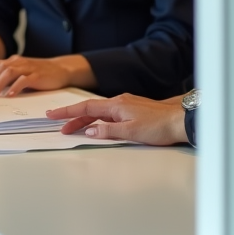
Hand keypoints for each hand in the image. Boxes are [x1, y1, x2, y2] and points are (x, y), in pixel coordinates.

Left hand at [0, 54, 91, 96]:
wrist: (61, 69)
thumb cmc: (40, 73)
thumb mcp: (22, 73)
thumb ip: (10, 78)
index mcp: (14, 61)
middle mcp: (19, 62)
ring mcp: (28, 68)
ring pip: (9, 73)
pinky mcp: (37, 75)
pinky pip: (24, 80)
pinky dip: (16, 87)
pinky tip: (10, 94)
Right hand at [45, 94, 187, 144]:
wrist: (181, 120)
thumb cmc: (159, 126)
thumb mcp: (131, 132)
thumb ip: (108, 132)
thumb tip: (89, 132)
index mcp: (116, 105)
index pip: (85, 108)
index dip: (67, 112)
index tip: (52, 114)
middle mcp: (119, 102)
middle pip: (90, 110)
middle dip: (72, 118)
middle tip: (58, 125)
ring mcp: (126, 105)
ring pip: (99, 113)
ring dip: (85, 121)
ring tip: (73, 130)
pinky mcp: (132, 111)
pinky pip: (108, 115)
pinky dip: (98, 121)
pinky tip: (97, 127)